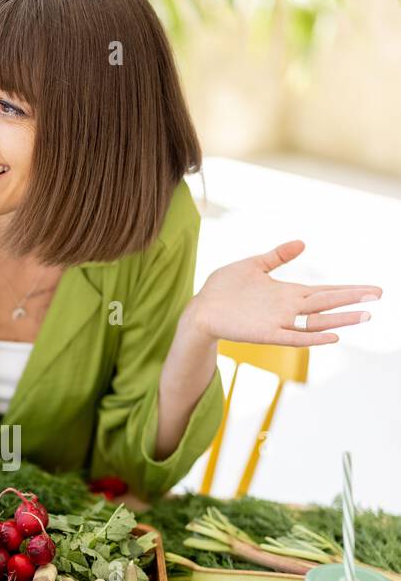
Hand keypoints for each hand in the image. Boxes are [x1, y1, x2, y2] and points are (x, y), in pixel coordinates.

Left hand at [187, 240, 382, 345]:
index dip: (348, 289)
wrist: (201, 309)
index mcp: (288, 293)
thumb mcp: (253, 265)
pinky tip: (332, 335)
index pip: (325, 291)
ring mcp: (278, 321)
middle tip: (379, 296)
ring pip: (317, 322)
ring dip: (341, 319)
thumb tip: (303, 243)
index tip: (371, 288)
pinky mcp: (265, 334)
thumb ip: (277, 256)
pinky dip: (313, 337)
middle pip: (327, 303)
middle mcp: (288, 308)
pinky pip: (293, 337)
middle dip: (353, 300)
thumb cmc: (224, 289)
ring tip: (365, 316)